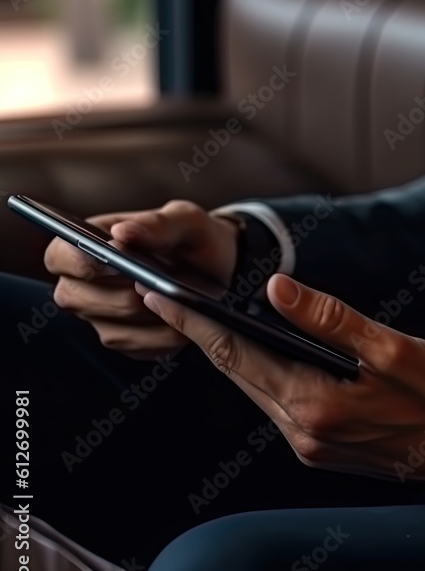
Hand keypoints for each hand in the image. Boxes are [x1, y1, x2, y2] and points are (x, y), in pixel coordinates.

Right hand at [44, 200, 240, 359]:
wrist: (220, 269)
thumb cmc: (195, 239)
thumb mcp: (186, 221)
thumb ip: (158, 224)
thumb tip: (123, 232)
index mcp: (89, 245)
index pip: (58, 256)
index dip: (75, 261)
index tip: (106, 262)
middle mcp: (86, 284)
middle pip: (76, 299)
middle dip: (120, 297)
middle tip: (154, 287)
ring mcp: (104, 316)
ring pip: (109, 331)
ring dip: (148, 321)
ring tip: (180, 304)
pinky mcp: (127, 340)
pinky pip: (136, 349)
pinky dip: (163, 340)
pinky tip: (184, 325)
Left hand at [139, 273, 424, 489]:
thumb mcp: (391, 349)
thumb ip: (330, 320)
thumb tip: (276, 290)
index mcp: (315, 404)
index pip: (238, 355)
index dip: (195, 322)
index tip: (159, 294)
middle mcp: (302, 431)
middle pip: (236, 375)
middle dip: (200, 336)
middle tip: (166, 300)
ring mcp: (308, 445)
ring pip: (255, 391)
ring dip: (228, 357)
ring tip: (203, 322)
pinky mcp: (319, 450)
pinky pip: (276, 406)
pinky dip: (260, 376)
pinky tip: (258, 355)